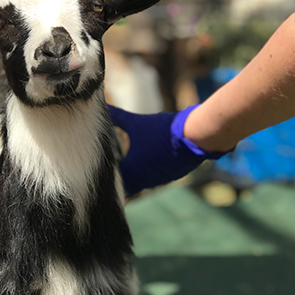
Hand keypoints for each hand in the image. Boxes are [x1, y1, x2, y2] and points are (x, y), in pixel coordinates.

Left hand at [108, 104, 226, 196]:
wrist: (194, 136)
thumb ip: (118, 117)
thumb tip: (103, 107)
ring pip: (144, 182)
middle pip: (129, 186)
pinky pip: (158, 176)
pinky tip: (150, 159)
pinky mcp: (173, 175)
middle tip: (114, 167)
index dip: (108, 180)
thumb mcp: (136, 123)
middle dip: (122, 177)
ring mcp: (161, 181)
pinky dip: (152, 170)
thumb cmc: (162, 130)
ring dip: (138, 174)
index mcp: (133, 172)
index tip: (101, 174)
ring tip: (130, 162)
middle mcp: (146, 182)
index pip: (116, 186)